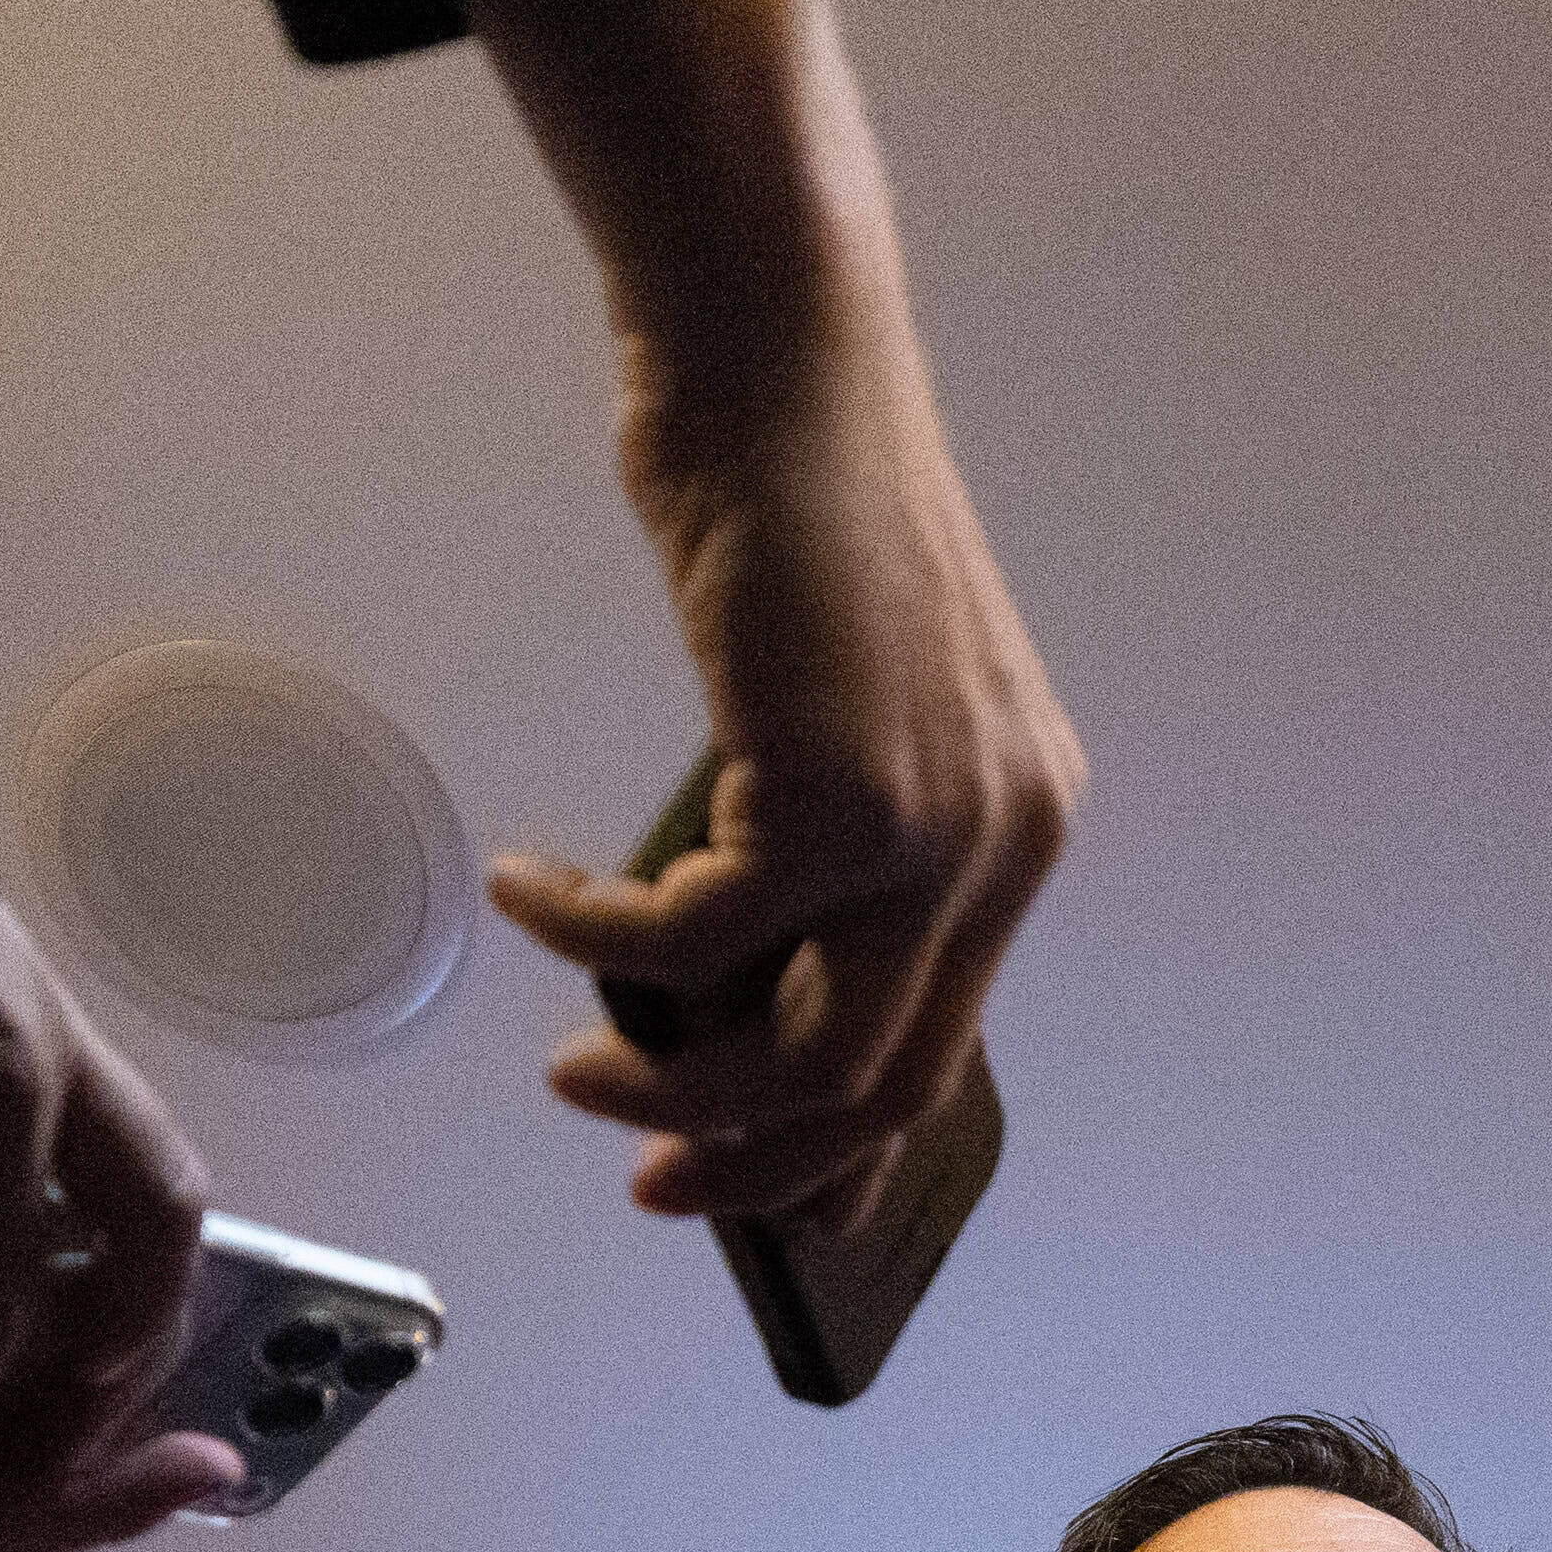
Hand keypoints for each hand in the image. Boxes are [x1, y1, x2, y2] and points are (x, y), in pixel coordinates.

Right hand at [468, 0, 1080, 1230]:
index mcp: (1016, 824)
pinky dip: (594, 937)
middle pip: (882, 1086)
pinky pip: (690, 939)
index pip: (941, 1046)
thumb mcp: (832, 701)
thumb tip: (739, 973)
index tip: (739, 1186)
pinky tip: (534, 888)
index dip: (833, 1148)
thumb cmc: (785, 508)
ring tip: (569, 1062)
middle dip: (747, 1156)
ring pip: (798, 1053)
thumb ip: (822, 840)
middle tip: (642, 1169)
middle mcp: (1004, 837)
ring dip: (664, 1082)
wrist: (778, 365)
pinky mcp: (840, 798)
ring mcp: (936, 825)